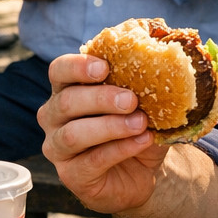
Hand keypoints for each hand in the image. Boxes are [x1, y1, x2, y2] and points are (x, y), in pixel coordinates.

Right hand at [37, 52, 169, 214]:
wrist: (143, 171)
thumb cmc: (137, 127)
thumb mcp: (144, 99)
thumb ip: (146, 75)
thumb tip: (163, 43)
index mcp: (68, 89)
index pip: (59, 70)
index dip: (78, 66)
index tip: (105, 68)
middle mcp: (54, 117)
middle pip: (66, 101)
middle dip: (101, 98)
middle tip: (131, 99)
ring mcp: (58, 148)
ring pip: (73, 134)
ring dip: (111, 126)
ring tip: (141, 123)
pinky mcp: (72, 175)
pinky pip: (92, 160)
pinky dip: (120, 149)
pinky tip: (142, 140)